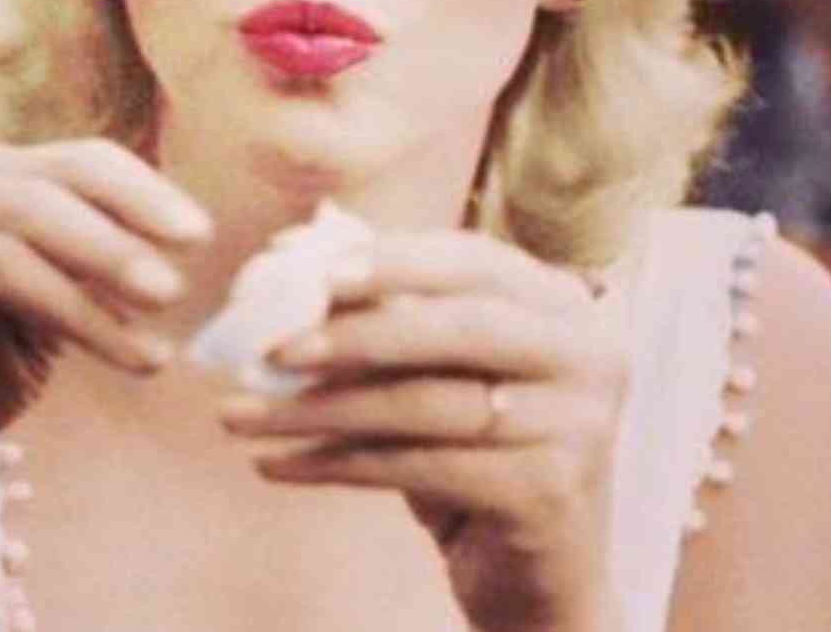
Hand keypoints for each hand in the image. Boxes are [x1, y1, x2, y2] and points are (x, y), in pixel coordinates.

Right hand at [0, 139, 209, 494]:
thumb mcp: (50, 317)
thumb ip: (95, 272)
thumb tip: (180, 247)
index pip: (81, 162)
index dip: (145, 190)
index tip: (200, 236)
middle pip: (55, 179)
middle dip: (129, 226)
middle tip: (181, 283)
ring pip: (21, 217)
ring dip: (100, 264)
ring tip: (160, 317)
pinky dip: (56, 299)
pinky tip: (113, 344)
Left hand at [218, 230, 626, 631]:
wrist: (540, 576)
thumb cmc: (479, 453)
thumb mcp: (444, 374)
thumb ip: (393, 313)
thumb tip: (291, 254)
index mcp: (567, 305)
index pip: (474, 260)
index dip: (392, 258)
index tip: (309, 267)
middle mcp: (588, 356)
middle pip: (455, 327)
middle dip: (353, 332)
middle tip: (270, 347)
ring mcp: (577, 426)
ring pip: (424, 403)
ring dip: (320, 409)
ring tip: (242, 413)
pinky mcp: (546, 492)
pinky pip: (418, 468)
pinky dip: (334, 466)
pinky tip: (276, 464)